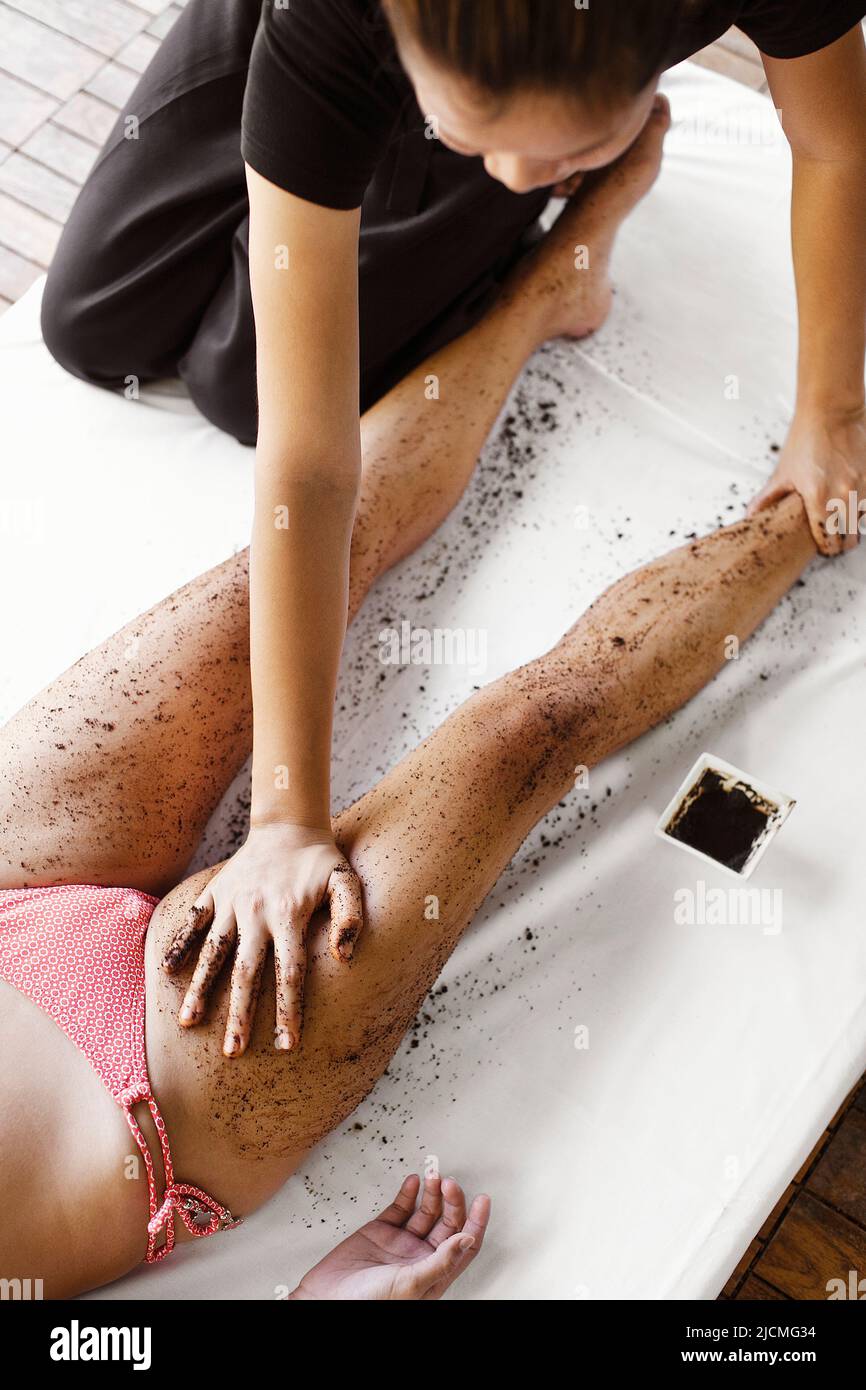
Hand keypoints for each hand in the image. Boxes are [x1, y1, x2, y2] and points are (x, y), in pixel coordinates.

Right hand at [162, 823, 362, 1056]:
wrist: (289, 824)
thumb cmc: (321, 861)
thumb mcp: (346, 881)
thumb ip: (351, 917)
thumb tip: (345, 958)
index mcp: (289, 915)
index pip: (289, 973)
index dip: (289, 1011)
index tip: (287, 1046)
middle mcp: (256, 912)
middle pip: (245, 973)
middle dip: (239, 1015)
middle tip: (232, 1053)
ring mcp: (231, 903)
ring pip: (212, 953)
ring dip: (200, 989)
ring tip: (187, 1023)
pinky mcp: (214, 892)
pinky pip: (192, 922)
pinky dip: (178, 944)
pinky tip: (167, 972)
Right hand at [289, 1173, 490, 1301]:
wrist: (326, 1298)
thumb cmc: (368, 1304)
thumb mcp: (411, 1284)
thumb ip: (441, 1261)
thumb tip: (468, 1239)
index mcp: (434, 1274)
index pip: (464, 1244)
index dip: (476, 1222)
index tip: (483, 1199)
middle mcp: (420, 1257)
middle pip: (447, 1223)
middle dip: (452, 1201)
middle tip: (450, 1183)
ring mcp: (401, 1243)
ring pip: (425, 1211)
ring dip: (432, 1192)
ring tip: (434, 1176)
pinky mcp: (380, 1231)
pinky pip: (400, 1208)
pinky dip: (408, 1193)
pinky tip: (413, 1182)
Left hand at [748, 404, 865, 555]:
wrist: (831, 411)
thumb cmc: (806, 438)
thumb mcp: (782, 473)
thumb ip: (766, 500)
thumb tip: (750, 517)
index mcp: (819, 499)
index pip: (827, 540)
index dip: (825, 548)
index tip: (823, 548)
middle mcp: (844, 496)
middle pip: (849, 539)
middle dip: (841, 543)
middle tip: (834, 541)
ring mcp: (862, 486)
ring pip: (862, 523)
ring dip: (854, 527)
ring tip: (843, 524)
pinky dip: (863, 509)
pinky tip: (853, 505)